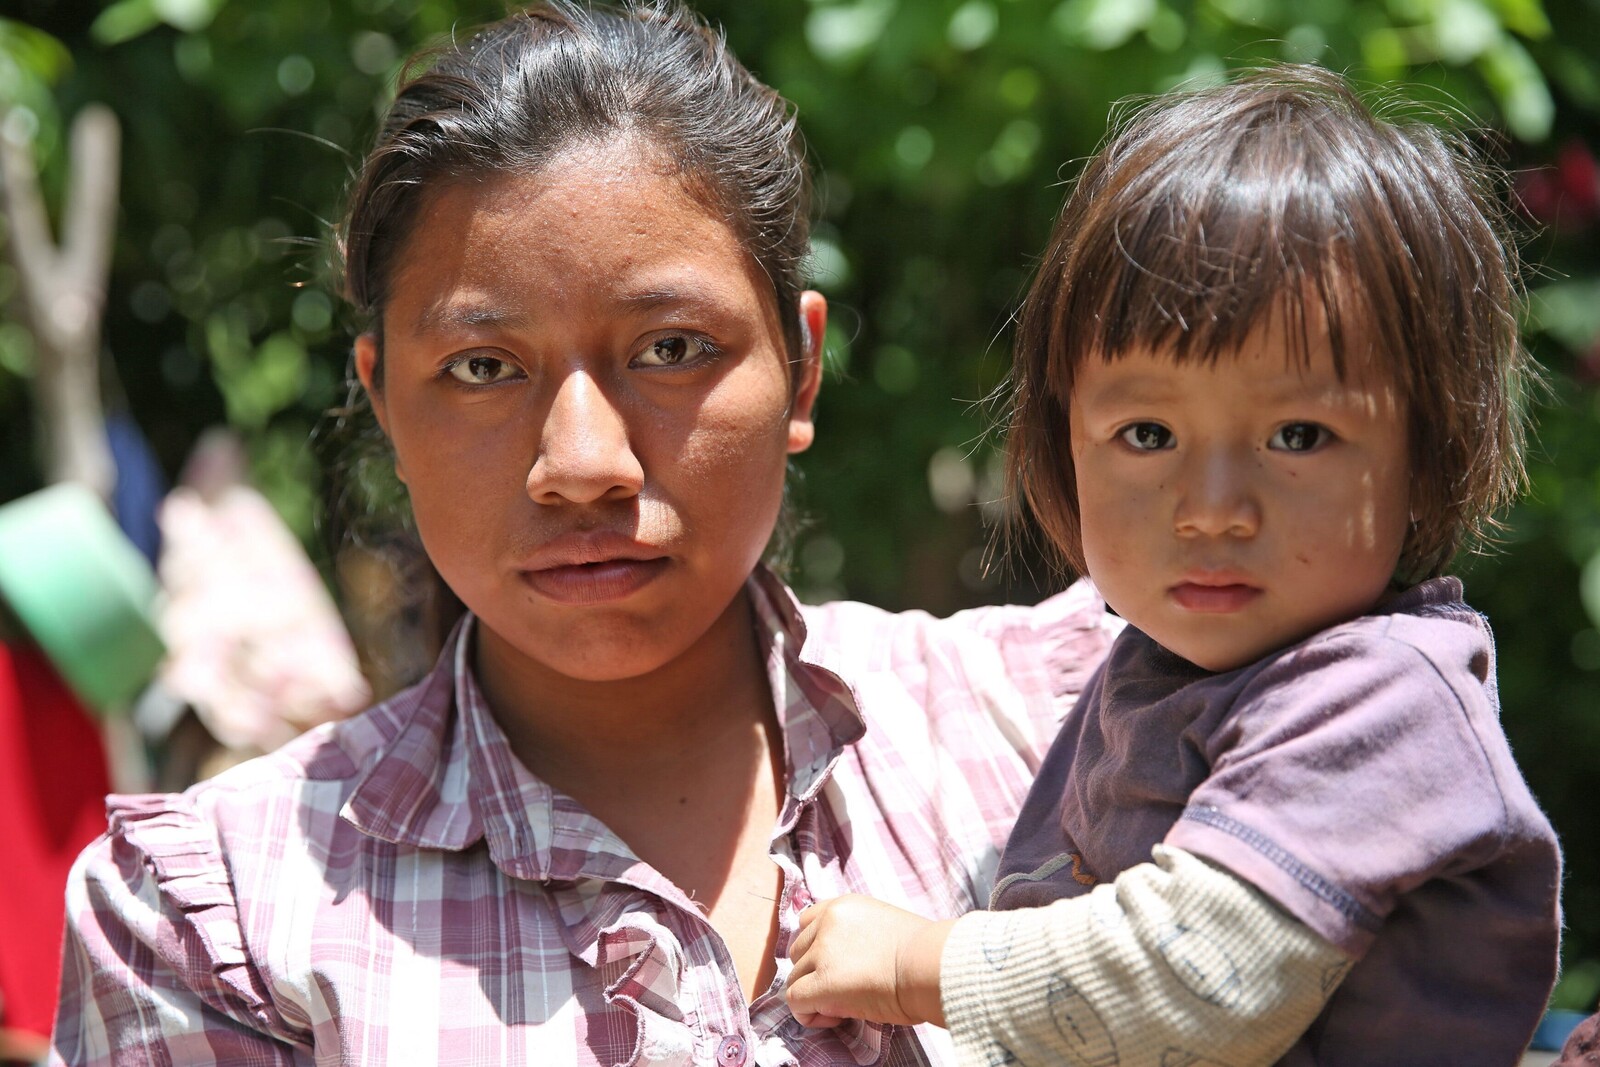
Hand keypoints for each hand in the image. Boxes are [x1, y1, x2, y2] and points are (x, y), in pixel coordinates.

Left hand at [784, 894, 954, 1028]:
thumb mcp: (883, 926)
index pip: (807, 921)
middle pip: (798, 951)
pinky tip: (838, 1017)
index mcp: (844, 905)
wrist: (932, 966)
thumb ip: (856, 934)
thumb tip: (843, 963)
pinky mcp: (822, 981)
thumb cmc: (923, 953)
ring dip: (814, 994)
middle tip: (845, 988)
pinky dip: (810, 1013)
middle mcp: (828, 921)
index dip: (816, 948)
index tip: (837, 965)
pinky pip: (795, 999)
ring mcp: (822, 950)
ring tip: (844, 1004)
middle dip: (815, 972)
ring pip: (795, 977)